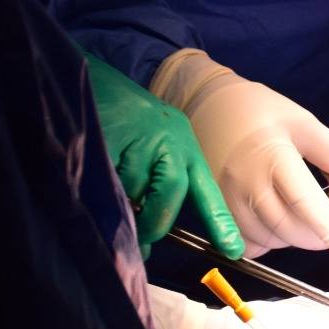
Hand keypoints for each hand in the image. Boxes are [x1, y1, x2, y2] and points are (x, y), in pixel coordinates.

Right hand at [82, 51, 243, 258]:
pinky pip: (105, 182)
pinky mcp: (109, 139)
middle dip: (152, 223)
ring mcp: (139, 141)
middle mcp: (169, 145)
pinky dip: (99, 184)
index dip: (220, 222)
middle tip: (140, 234)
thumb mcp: (159, 146)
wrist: (94, 79)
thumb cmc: (128, 121)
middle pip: (168, 199)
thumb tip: (149, 240)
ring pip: (131, 193)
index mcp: (186, 149)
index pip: (207, 192)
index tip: (233, 250)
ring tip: (112, 175)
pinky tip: (98, 165)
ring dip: (119, 198)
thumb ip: (161, 188)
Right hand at [149, 49, 328, 257]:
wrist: (204, 104)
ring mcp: (225, 199)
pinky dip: (265, 242)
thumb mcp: (304, 124)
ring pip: (265, 239)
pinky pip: (242, 242)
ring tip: (300, 218)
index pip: (304, 203)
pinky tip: (274, 224)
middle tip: (328, 228)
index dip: (328, 230)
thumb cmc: (260, 111)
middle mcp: (246, 183)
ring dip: (290, 239)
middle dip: (314, 237)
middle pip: (285, 228)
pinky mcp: (212, 208)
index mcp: (274, 157)